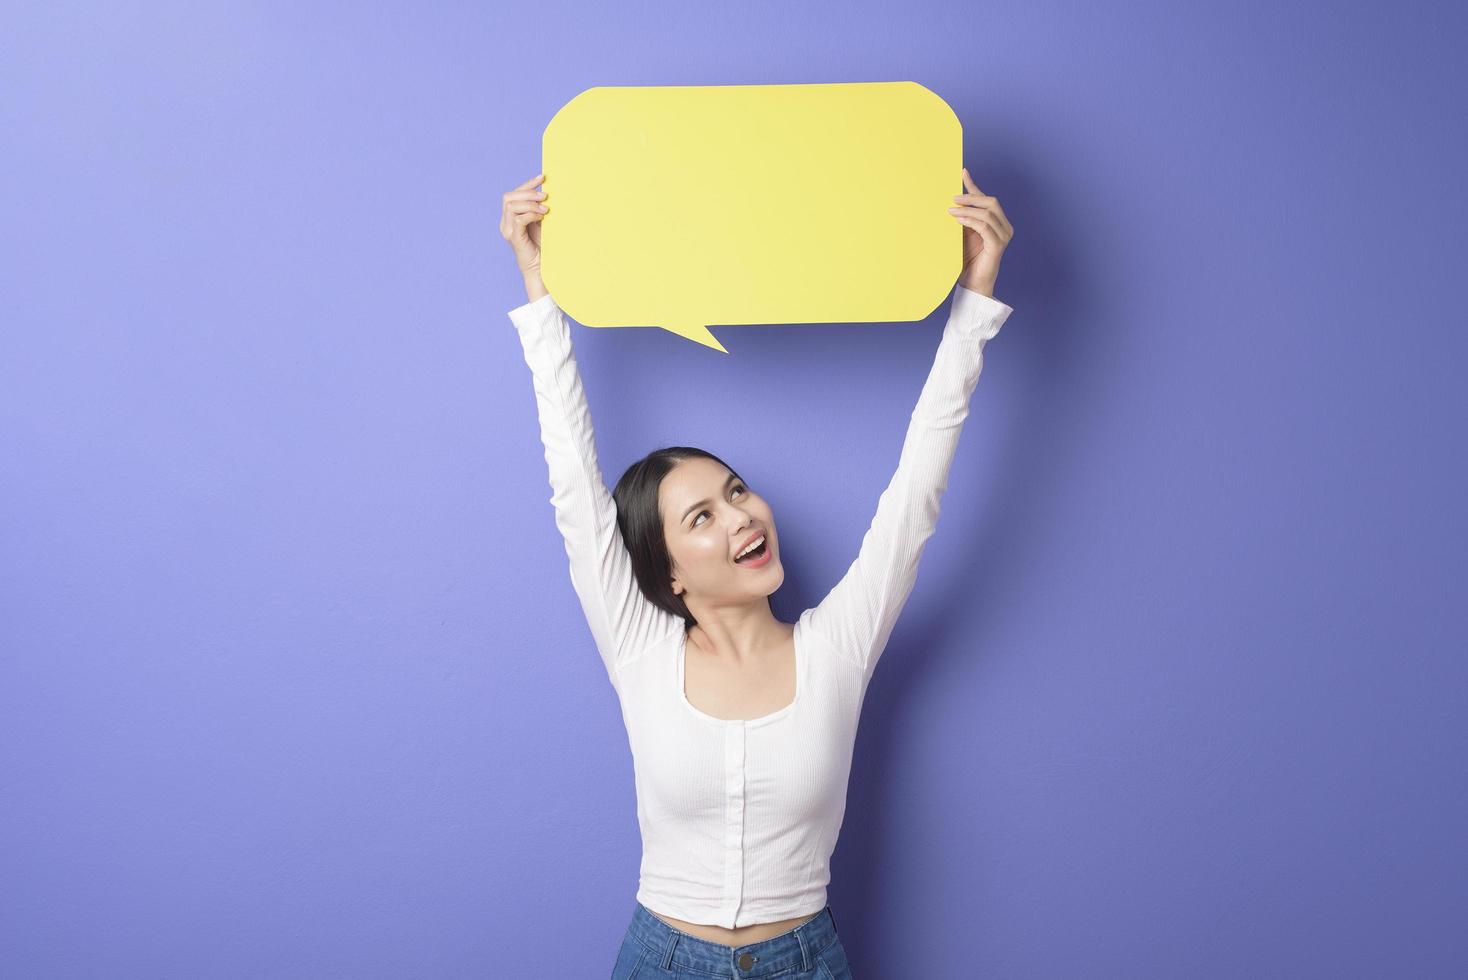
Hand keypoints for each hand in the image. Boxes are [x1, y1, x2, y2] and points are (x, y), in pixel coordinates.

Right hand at [501, 172, 548, 275]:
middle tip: (545, 196)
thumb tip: (546, 192)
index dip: (527, 184)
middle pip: (509, 197)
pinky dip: (531, 214)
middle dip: (528, 192)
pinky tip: (541, 217)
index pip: (513, 194)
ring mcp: (507, 230)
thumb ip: (538, 209)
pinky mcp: (514, 237)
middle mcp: (505, 223)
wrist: (541, 269)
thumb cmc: (542, 247)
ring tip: (545, 209)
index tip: (542, 177)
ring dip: (530, 203)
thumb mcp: (540, 223)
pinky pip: (518, 218)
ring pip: (511, 205)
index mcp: (509, 218)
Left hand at [947, 167, 1012, 296]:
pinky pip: (985, 227)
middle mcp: (1004, 228)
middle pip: (991, 203)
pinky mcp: (997, 246)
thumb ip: (962, 217)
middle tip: (953, 198)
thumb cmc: (967, 260)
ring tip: (951, 211)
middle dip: (972, 197)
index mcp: (998, 223)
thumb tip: (951, 200)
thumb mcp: (962, 233)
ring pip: (988, 214)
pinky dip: (971, 221)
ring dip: (968, 210)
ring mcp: (1003, 237)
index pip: (987, 200)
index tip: (962, 172)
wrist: (972, 284)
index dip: (974, 186)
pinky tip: (959, 220)